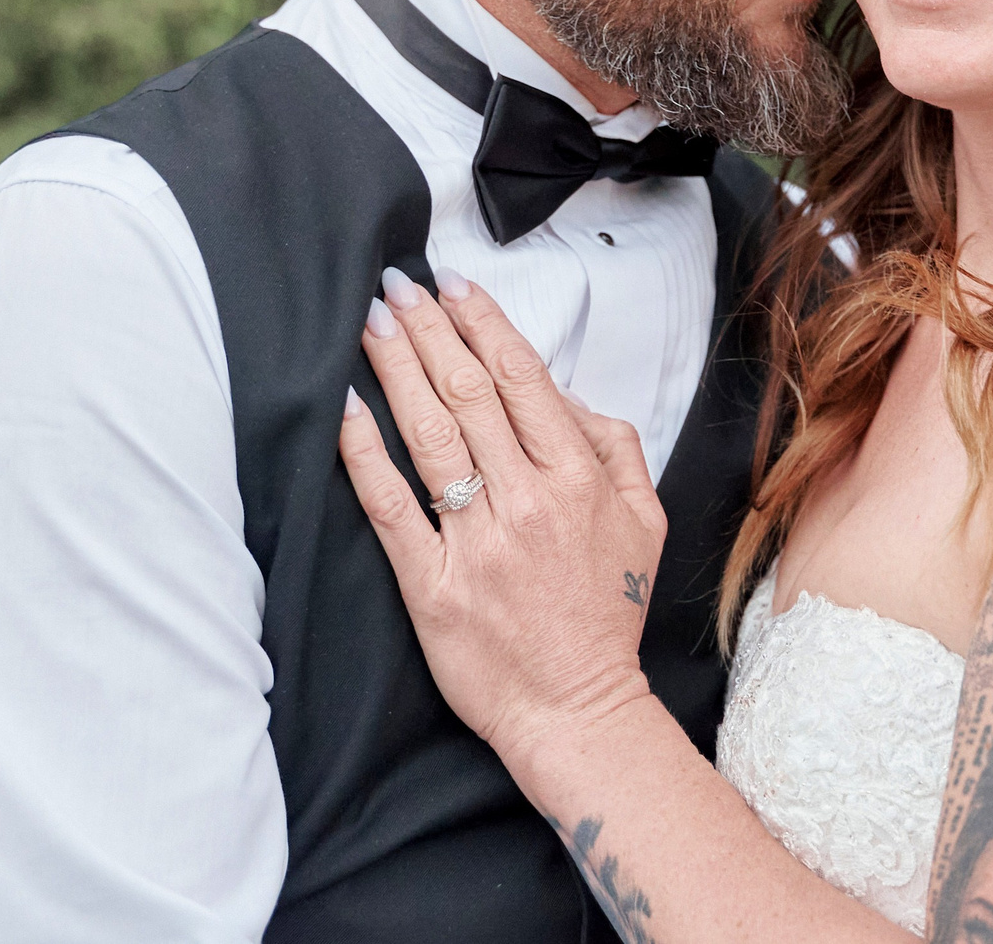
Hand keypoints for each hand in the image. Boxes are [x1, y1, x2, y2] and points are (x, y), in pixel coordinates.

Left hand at [338, 266, 666, 758]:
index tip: (454, 285)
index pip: (523, 380)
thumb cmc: (607, 614)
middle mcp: (528, 502)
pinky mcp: (431, 585)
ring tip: (372, 323)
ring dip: (397, 370)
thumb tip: (566, 393)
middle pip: (470, 394)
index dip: (484, 324)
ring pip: (430, 436)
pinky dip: (365, 453)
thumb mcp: (645, 521)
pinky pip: (391, 507)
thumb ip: (615, 446)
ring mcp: (476, 543)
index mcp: (578, 480)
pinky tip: (346, 408)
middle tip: (398, 285)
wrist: (577, 708)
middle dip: (430, 330)